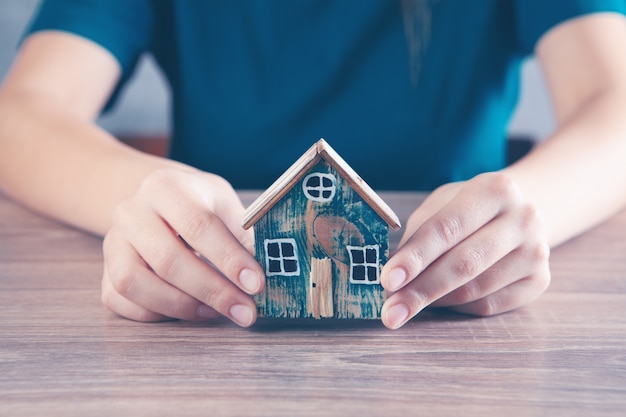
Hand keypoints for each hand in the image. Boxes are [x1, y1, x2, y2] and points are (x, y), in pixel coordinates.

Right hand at [100, 168, 264, 326]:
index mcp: (166, 187)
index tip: (256, 284)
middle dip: (213, 291)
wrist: (153, 198)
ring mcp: (112, 241)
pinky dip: (154, 312)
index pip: (198, 225)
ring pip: (135, 283)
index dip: (229, 259)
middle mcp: (131, 212)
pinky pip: (119, 299)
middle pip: (168, 260)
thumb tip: (269, 266)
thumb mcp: (221, 201)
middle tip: (245, 311)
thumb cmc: (195, 202)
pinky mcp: (105, 269)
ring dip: (181, 306)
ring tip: (215, 312)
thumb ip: (241, 232)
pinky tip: (186, 310)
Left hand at [380, 172, 550, 328]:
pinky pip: (488, 305)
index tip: (387, 280)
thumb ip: (418, 235)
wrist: (520, 212)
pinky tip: (440, 301)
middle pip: (463, 264)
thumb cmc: (469, 207)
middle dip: (420, 291)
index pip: (447, 228)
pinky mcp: (539, 281)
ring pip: (475, 290)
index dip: (415, 257)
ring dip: (434, 301)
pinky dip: (457, 307)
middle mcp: (523, 219)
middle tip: (390, 312)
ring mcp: (536, 252)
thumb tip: (395, 280)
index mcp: (495, 189)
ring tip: (407, 303)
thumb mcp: (442, 203)